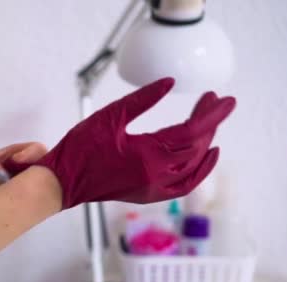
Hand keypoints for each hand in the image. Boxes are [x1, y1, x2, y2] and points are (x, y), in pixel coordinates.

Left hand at [0, 142, 47, 213]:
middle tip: (29, 187)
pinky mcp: (20, 208)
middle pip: (48, 168)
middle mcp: (22, 171)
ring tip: (29, 202)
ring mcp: (22, 190)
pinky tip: (28, 213)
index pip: (37, 150)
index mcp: (12, 156)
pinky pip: (35, 204)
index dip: (35, 155)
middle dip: (47, 175)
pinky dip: (36, 207)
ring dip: (43, 192)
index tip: (19, 164)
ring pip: (44, 188)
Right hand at [4, 77, 235, 208]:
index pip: (190, 132)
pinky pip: (184, 185)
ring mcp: (154, 188)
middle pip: (195, 147)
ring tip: (208, 122)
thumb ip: (142, 100)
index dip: (210, 114)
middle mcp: (156, 175)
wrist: (63, 182)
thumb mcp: (109, 117)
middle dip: (208, 123)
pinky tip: (207, 156)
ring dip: (205, 143)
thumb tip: (170, 83)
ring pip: (193, 165)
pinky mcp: (149, 194)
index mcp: (147, 155)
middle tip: (212, 101)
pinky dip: (199, 171)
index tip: (223, 99)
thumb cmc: (80, 149)